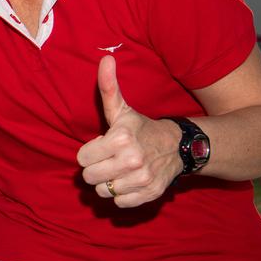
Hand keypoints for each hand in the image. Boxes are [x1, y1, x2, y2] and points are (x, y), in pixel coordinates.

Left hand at [76, 56, 182, 207]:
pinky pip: (120, 203)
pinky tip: (129, 181)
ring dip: (108, 182)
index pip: (82, 158)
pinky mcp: (150, 194)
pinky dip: (121, 194)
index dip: (90, 152)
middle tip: (109, 159)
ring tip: (119, 170)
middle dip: (96, 168)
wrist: (178, 146)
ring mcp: (142, 179)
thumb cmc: (141, 127)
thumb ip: (108, 87)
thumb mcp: (122, 109)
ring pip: (103, 191)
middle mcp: (132, 160)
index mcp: (121, 138)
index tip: (103, 145)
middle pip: (90, 177)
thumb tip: (105, 58)